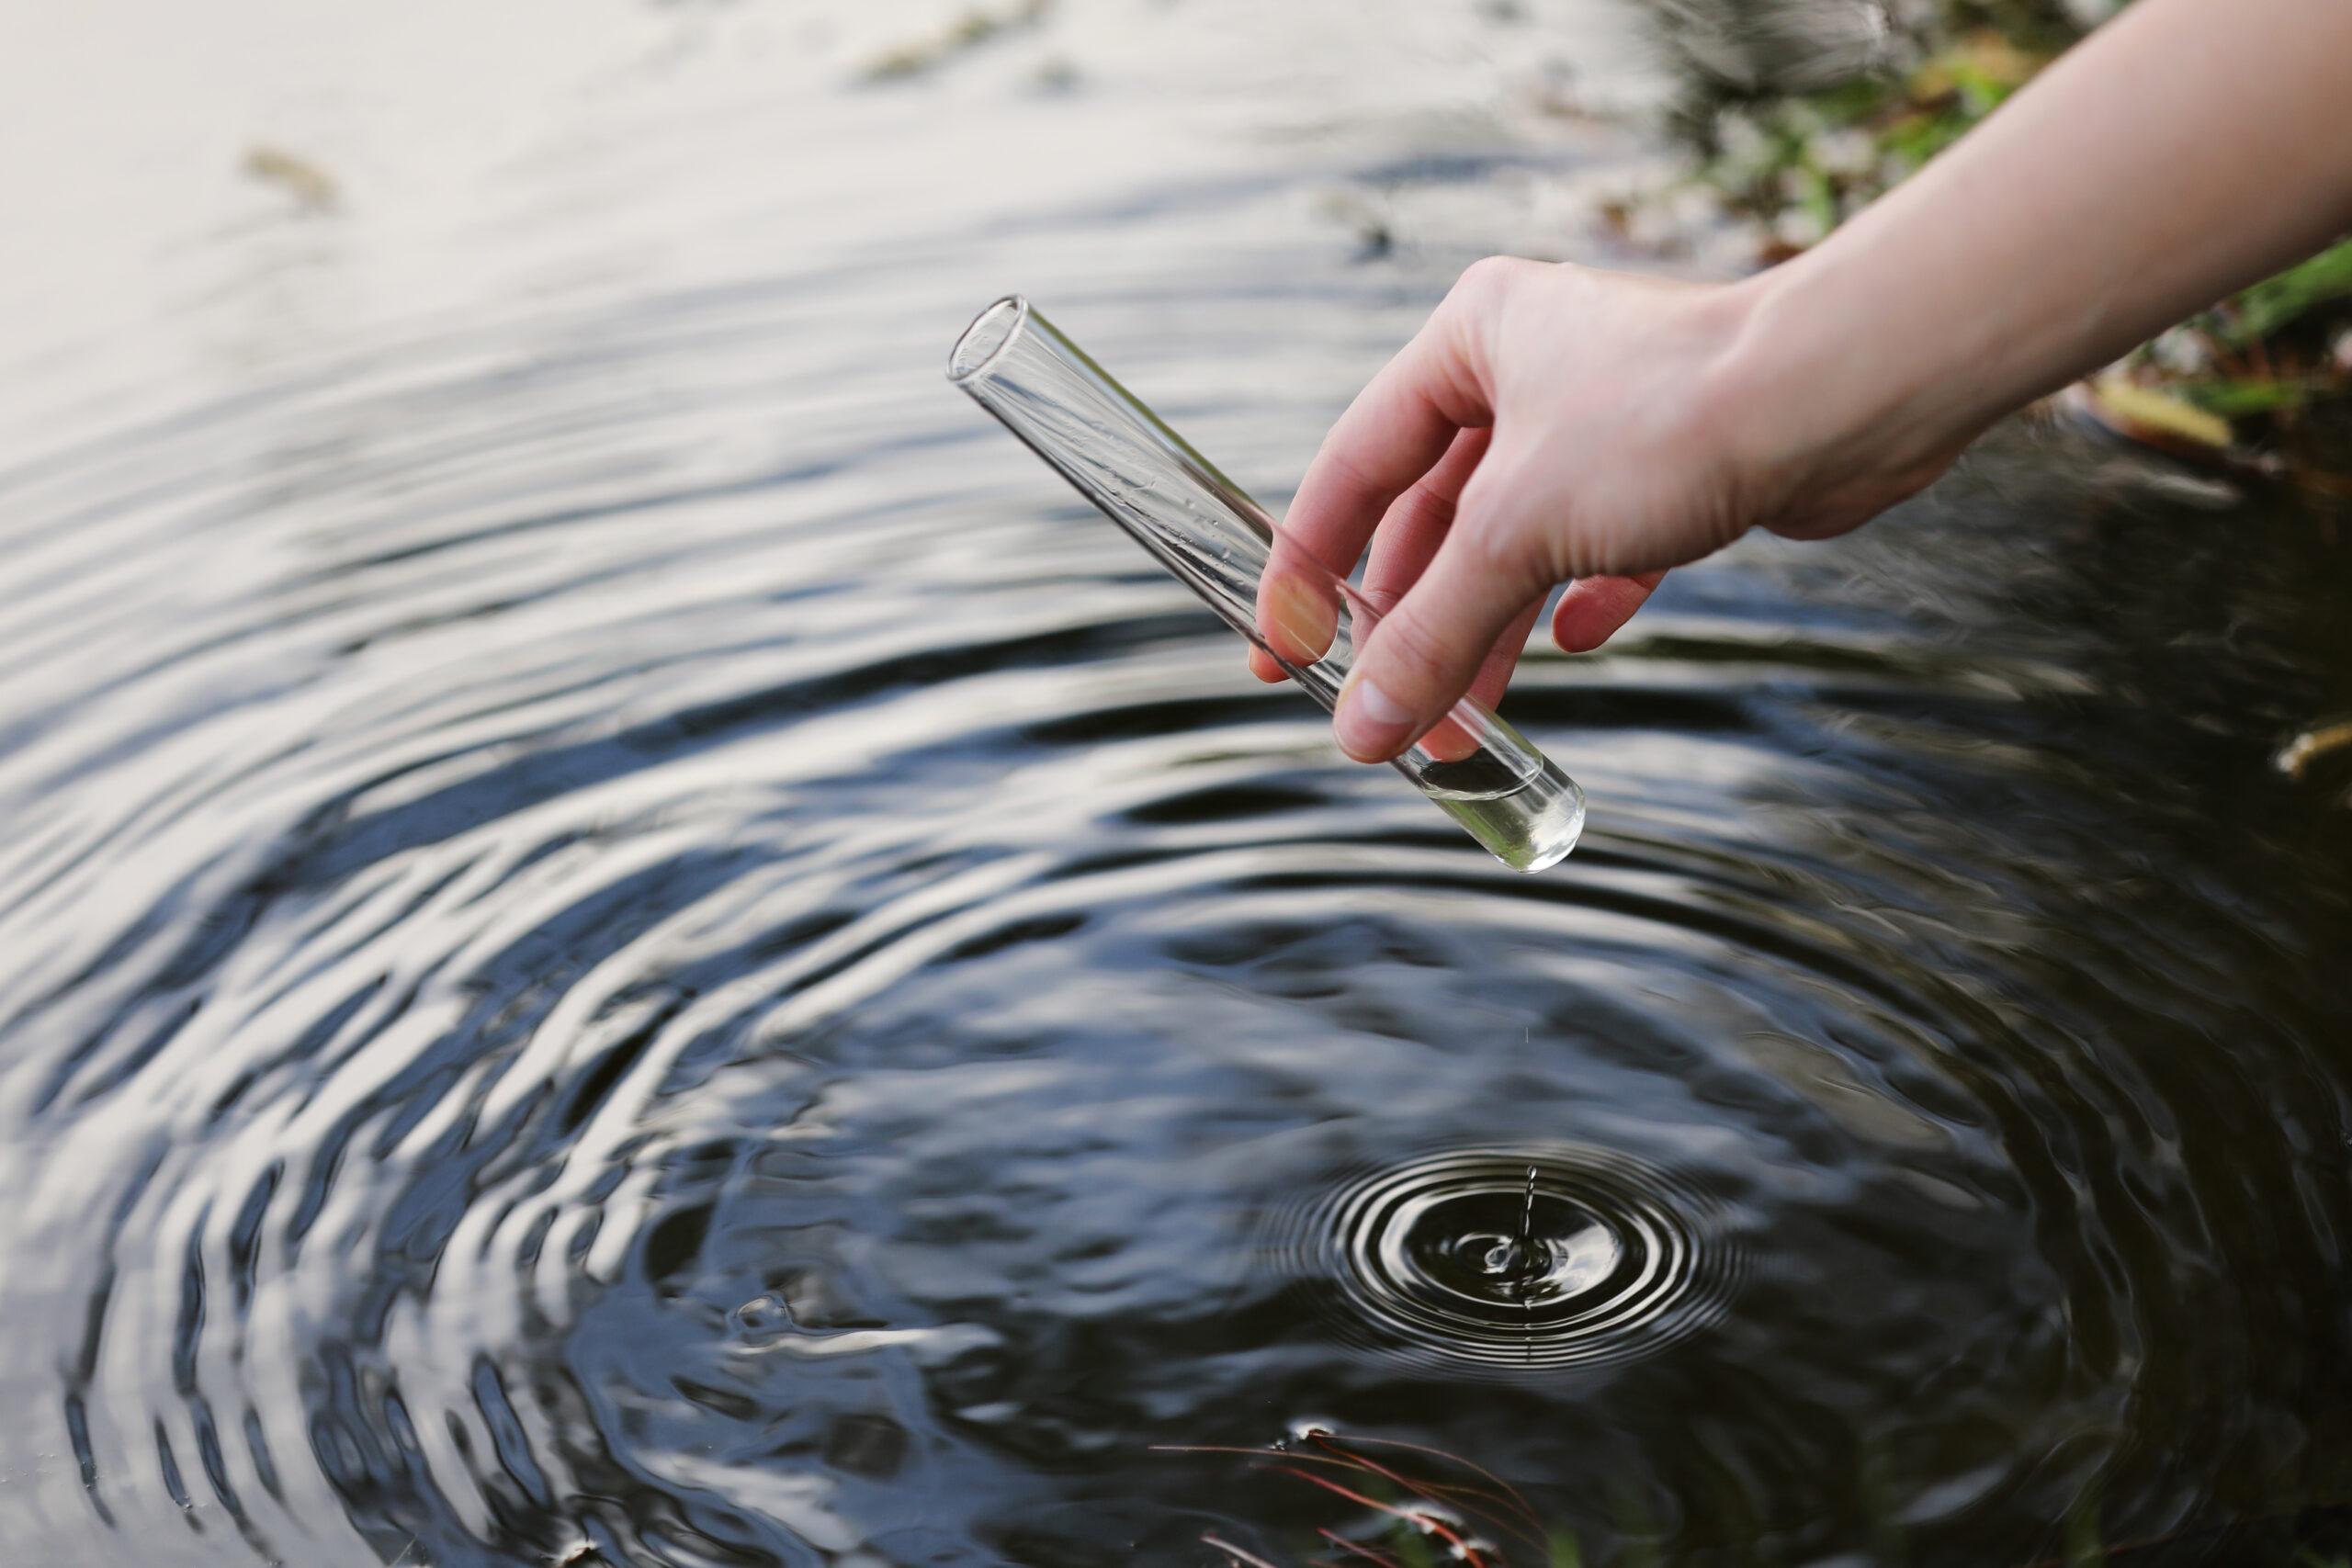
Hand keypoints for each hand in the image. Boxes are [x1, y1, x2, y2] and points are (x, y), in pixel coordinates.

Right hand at [1264, 256, 1954, 761]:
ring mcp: (1603, 416)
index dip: (1308, 569)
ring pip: (1515, 542)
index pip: (1352, 468)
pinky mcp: (1675, 463)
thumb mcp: (1516, 536)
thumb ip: (1428, 635)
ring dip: (1486, 633)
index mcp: (1468, 339)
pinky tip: (1574, 642)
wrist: (1842, 399)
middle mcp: (1529, 366)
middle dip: (1411, 624)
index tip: (1280, 652)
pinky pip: (1599, 546)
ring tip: (1465, 725)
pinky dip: (1577, 598)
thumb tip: (1360, 730)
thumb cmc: (1672, 420)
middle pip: (1433, 517)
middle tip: (1382, 714)